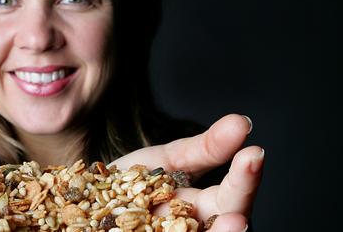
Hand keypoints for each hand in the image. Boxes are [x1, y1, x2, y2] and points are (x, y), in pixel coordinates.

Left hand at [109, 114, 263, 231]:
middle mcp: (195, 230)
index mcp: (206, 209)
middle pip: (226, 223)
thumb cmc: (133, 180)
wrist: (89, 198)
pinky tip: (174, 230)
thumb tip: (241, 122)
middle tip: (249, 172)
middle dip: (239, 198)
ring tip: (234, 220)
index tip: (253, 153)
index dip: (245, 177)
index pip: (234, 195)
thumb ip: (204, 148)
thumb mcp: (169, 159)